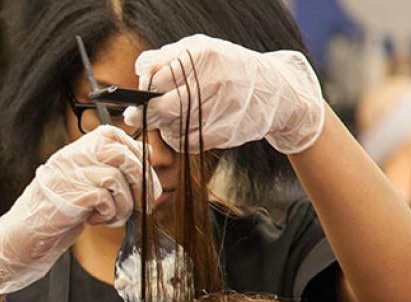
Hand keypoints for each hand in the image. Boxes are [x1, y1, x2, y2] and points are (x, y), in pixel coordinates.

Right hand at [0, 126, 156, 295]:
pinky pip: (105, 198)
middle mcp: (69, 159)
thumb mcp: (83, 187)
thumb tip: (145, 156)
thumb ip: (107, 170)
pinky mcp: (69, 196)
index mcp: (72, 152)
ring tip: (113, 217)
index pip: (112, 135)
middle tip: (144, 203)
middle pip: (121, 154)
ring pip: (116, 177)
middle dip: (141, 182)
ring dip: (125, 202)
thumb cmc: (54, 216)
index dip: (135, 155)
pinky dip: (110, 214)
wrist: (21, 238)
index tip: (142, 180)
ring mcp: (67, 176)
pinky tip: (96, 221)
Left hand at [123, 34, 323, 154]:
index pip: (156, 78)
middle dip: (143, 114)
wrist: (276, 90)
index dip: (143, 89)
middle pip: (161, 107)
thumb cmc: (228, 67)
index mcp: (203, 57)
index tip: (139, 95)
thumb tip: (141, 71)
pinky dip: (179, 139)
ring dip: (163, 127)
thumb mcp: (201, 48)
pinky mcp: (226, 132)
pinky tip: (183, 129)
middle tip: (134, 116)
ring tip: (166, 120)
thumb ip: (167, 56)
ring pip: (172, 128)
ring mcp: (221, 109)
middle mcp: (213, 82)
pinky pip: (187, 143)